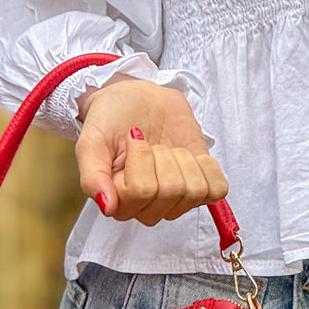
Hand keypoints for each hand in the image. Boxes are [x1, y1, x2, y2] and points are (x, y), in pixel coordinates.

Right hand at [74, 77, 229, 227]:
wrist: (137, 99)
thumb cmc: (112, 119)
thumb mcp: (91, 140)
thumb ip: (92, 175)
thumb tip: (106, 206)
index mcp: (119, 203)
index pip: (142, 191)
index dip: (140, 157)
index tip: (132, 138)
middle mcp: (147, 209)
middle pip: (171, 192)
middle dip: (161, 155)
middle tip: (149, 143)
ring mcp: (176, 201)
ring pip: (194, 191)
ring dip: (182, 159)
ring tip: (166, 148)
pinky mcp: (201, 187)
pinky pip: (216, 189)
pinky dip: (206, 167)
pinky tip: (189, 155)